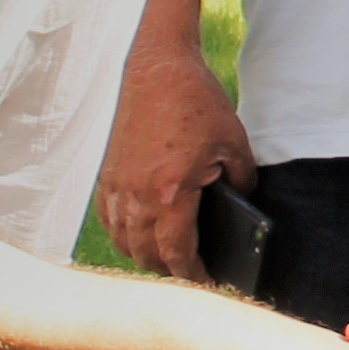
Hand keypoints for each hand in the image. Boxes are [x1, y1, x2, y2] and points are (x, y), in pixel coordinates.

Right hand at [101, 50, 254, 278]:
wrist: (155, 66)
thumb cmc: (195, 101)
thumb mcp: (234, 143)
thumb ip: (242, 182)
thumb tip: (243, 207)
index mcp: (170, 192)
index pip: (177, 253)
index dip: (193, 275)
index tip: (207, 283)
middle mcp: (136, 195)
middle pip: (145, 255)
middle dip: (168, 271)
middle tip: (189, 273)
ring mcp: (115, 185)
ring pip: (122, 241)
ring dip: (142, 256)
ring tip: (165, 259)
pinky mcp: (105, 173)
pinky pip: (108, 219)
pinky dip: (122, 233)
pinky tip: (138, 233)